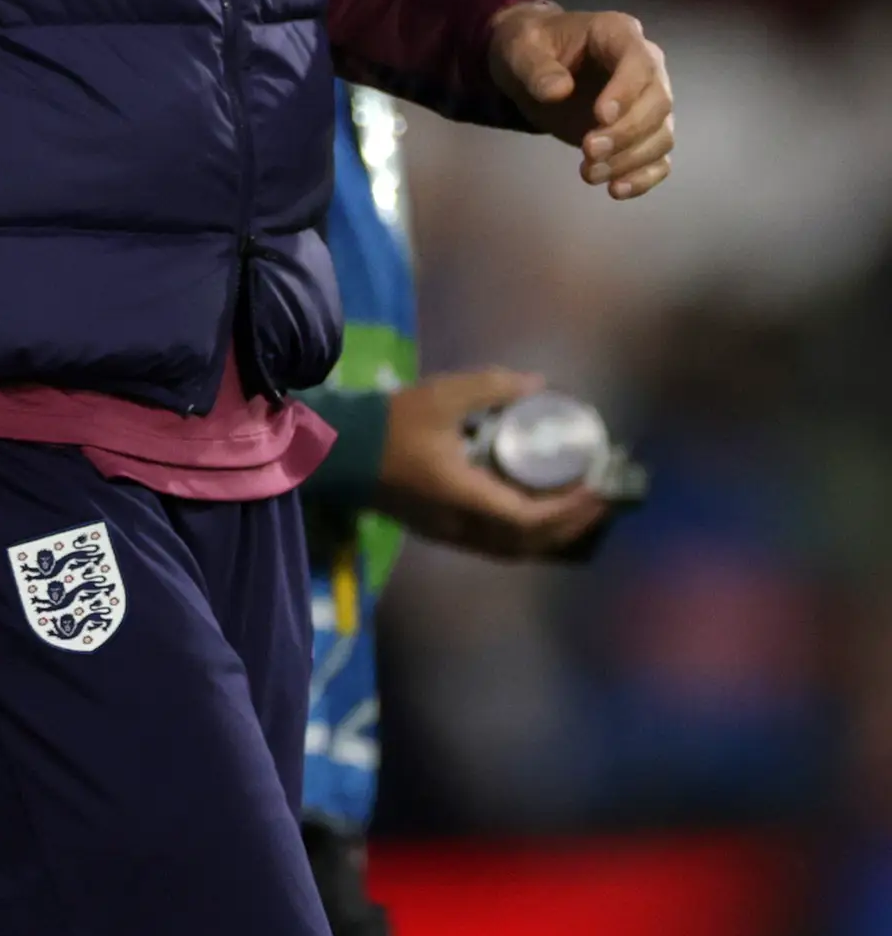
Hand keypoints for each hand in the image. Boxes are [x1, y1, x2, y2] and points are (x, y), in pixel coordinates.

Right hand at [371, 367, 609, 559]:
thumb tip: (537, 384)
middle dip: (572, 525)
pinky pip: (496, 544)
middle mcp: (461, 525)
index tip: (597, 486)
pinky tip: (533, 511)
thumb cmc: (388, 425)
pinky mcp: (439, 530)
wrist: (335, 452)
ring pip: (514, 550)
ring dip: (550, 535)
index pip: (531, 518)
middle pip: (530, 544)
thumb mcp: (441, 396)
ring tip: (574, 510)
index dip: (570, 507)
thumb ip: (491, 388)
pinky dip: (525, 535)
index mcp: (464, 497)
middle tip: (600, 500)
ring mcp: (449, 532)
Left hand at [487, 2, 673, 198]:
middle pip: (658, 103)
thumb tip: (557, 91)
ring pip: (661, 134)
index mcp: (619, 34)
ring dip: (630, 159)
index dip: (627, 91)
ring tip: (589, 173)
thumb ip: (536, 67)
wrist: (531, 63)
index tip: (600, 117)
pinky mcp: (640, 132)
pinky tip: (616, 190)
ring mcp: (647, 101)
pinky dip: (643, 177)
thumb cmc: (528, 46)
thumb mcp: (519, 48)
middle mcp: (646, 67)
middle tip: (588, 150)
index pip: (640, 62)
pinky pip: (658, 158)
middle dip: (627, 133)